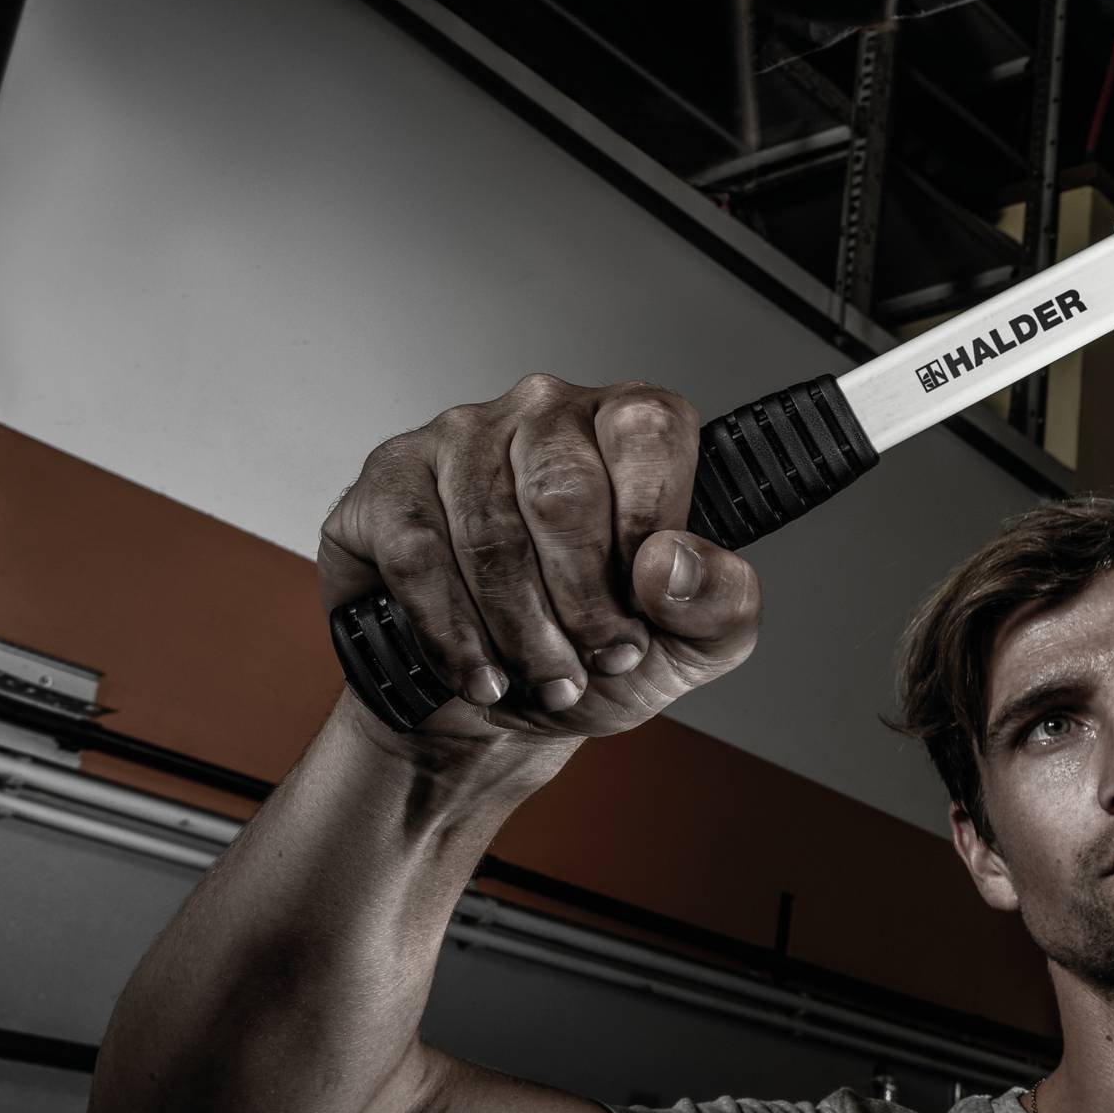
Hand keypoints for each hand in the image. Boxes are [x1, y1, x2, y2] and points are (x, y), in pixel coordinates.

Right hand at [318, 373, 760, 748]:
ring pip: (490, 533)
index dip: (649, 524)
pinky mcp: (390, 483)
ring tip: (546, 681)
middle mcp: (544, 412)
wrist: (499, 700)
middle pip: (564, 491)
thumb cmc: (595, 653)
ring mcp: (460, 438)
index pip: (648, 431)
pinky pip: (420, 556)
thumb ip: (723, 605)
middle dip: (583, 600)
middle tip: (596, 661)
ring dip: (522, 630)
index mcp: (627, 426)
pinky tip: (482, 674)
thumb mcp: (690, 645)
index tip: (645, 605)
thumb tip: (675, 563)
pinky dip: (455, 633)